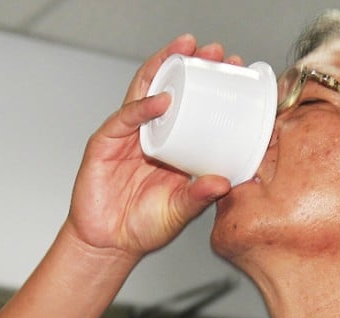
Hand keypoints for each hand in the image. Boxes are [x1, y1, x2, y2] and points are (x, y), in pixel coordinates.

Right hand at [64, 35, 242, 259]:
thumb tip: (224, 182)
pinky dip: (143, 107)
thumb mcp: (180, 212)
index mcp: (173, 144)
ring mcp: (127, 135)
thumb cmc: (143, 226)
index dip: (211, 85)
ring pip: (146, 91)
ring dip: (165, 67)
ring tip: (186, 50)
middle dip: (190, 65)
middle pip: (170, 88)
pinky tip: (162, 99)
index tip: (234, 71)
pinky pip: (125, 119)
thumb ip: (199, 196)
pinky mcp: (105, 143)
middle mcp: (151, 133)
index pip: (193, 105)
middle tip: (214, 52)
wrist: (108, 244)